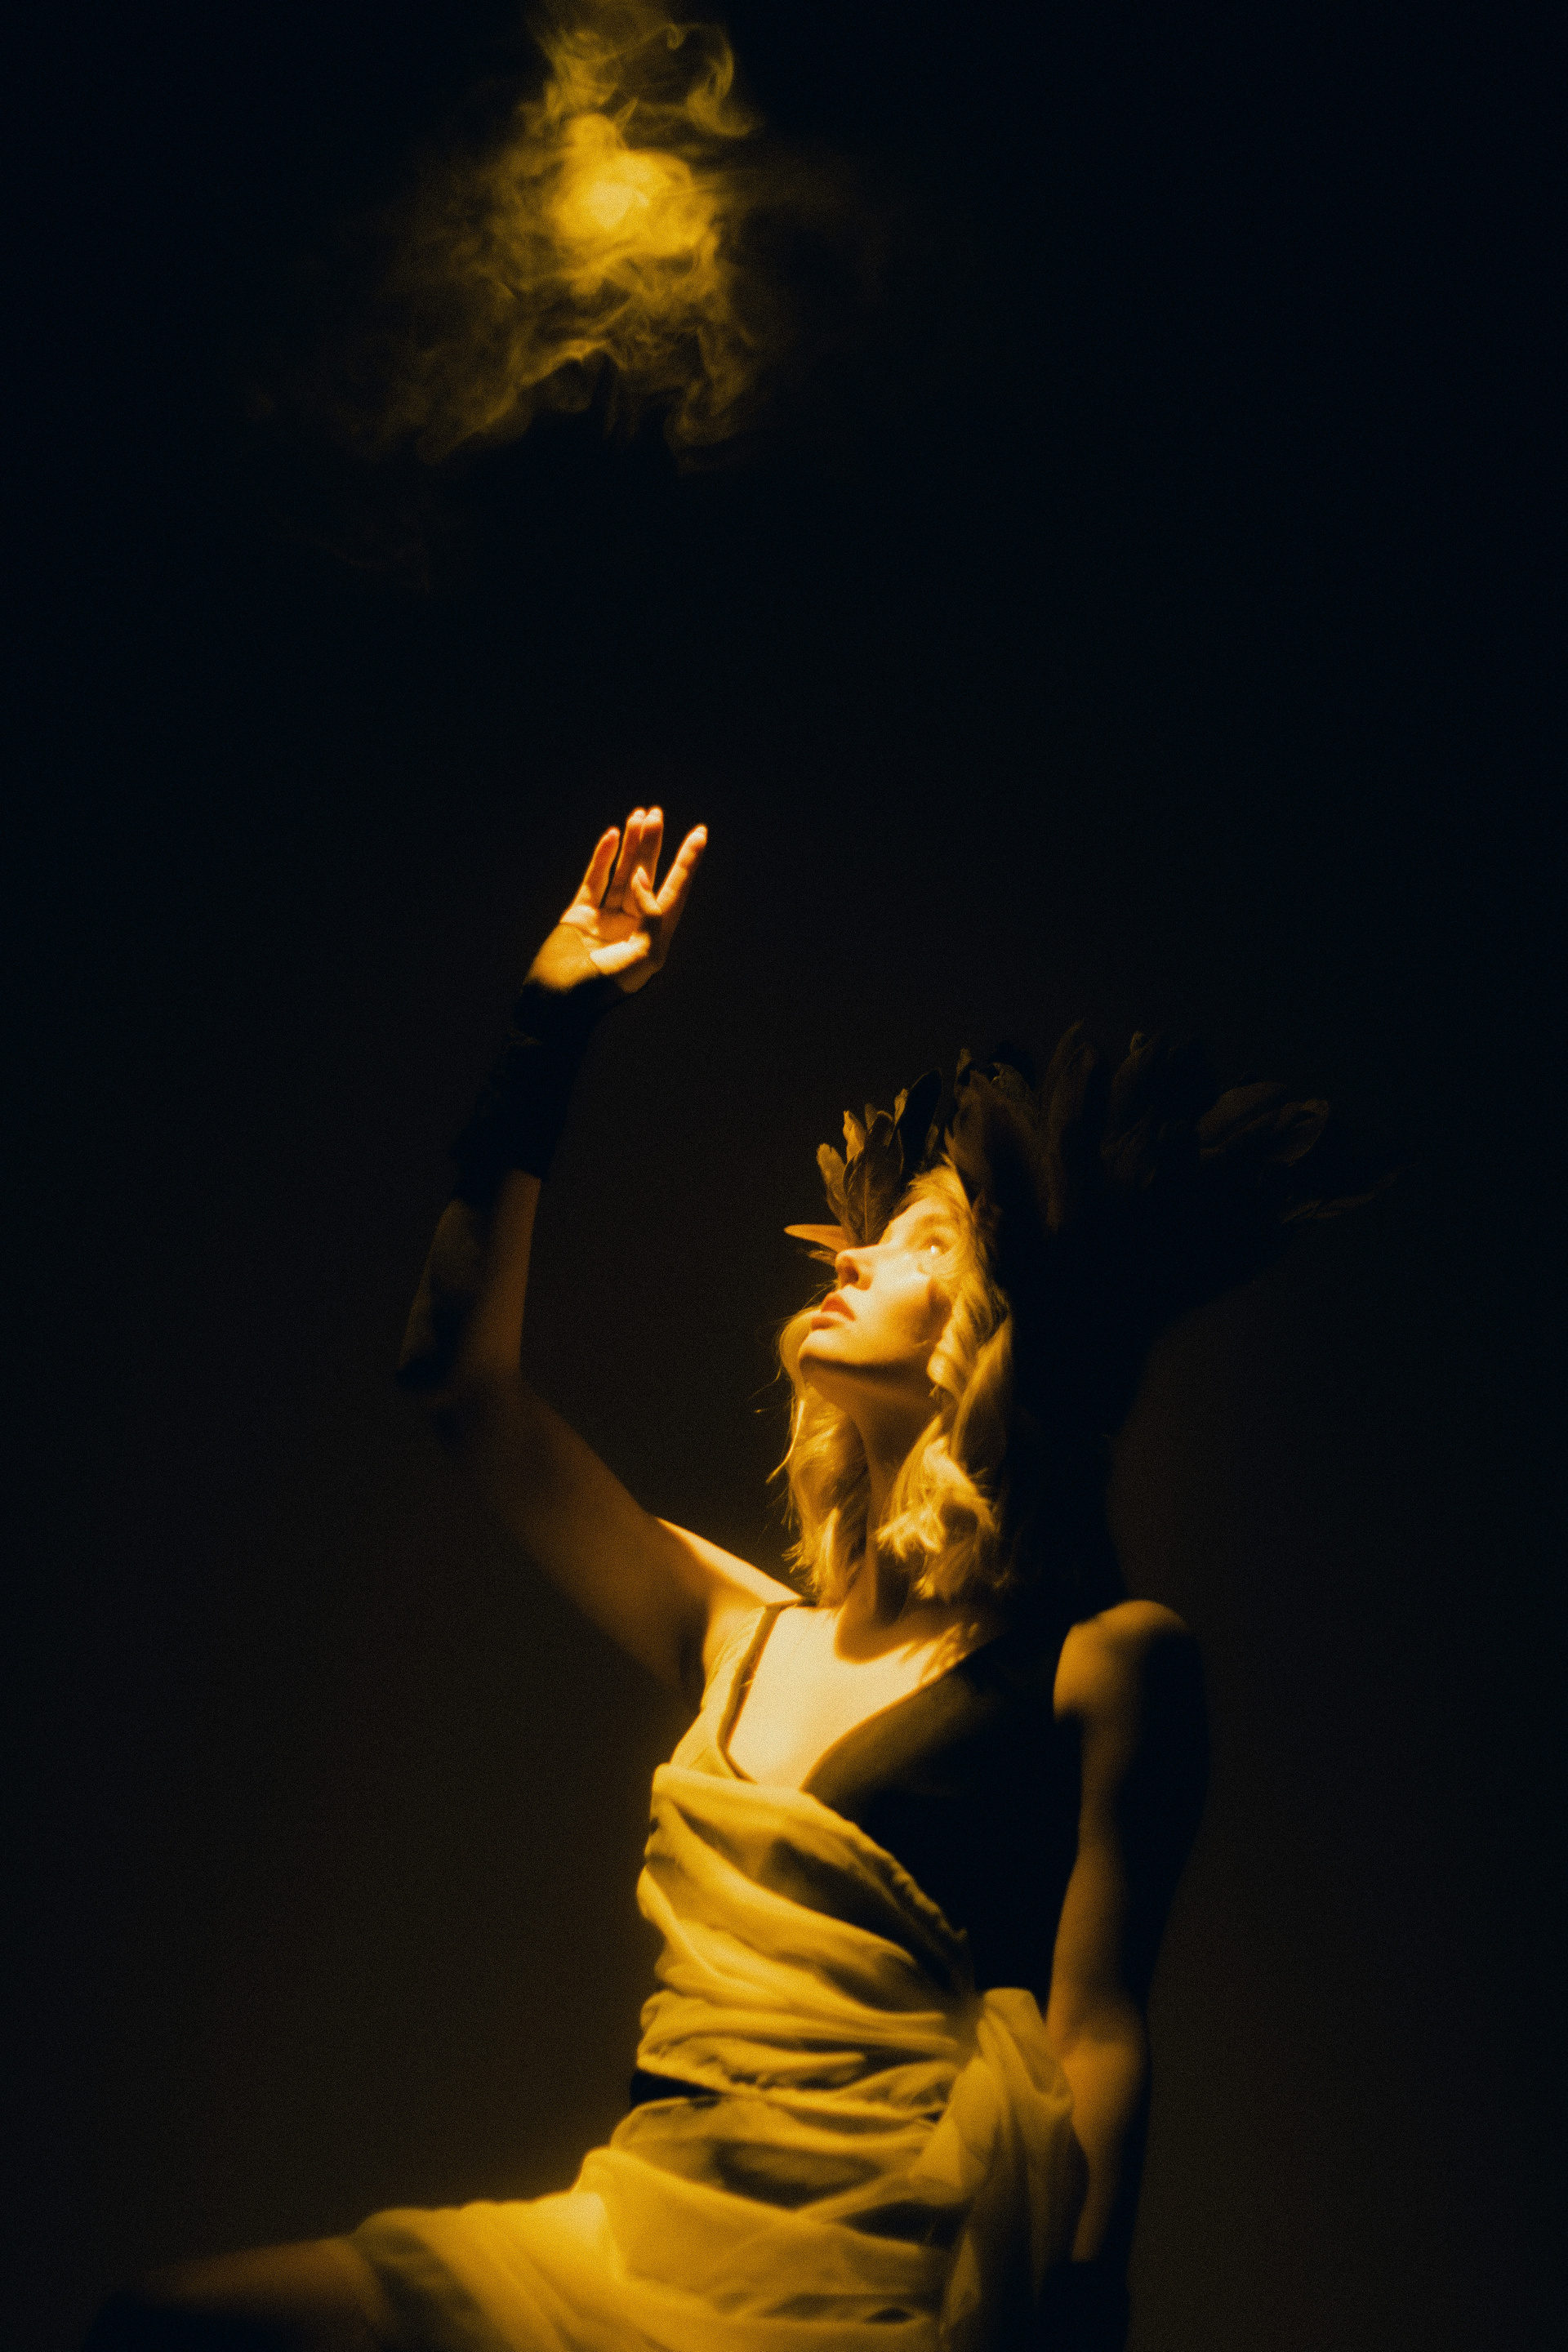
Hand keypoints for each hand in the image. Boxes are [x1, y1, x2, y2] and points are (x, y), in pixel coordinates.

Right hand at [530, 808, 706, 995]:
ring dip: (631, 844)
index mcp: (654, 937)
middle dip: (653, 844)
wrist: (562, 1002)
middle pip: (648, 875)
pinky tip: (612, 836)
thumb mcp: (646, 955)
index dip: (688, 862)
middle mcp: (633, 924)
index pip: (676, 891)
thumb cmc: (607, 987)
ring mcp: (606, 918)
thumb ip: (652, 914)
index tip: (699, 834)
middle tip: (655, 814)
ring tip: (639, 815)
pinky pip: (594, 880)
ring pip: (622, 872)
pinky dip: (602, 858)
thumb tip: (640, 877)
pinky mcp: (581, 914)